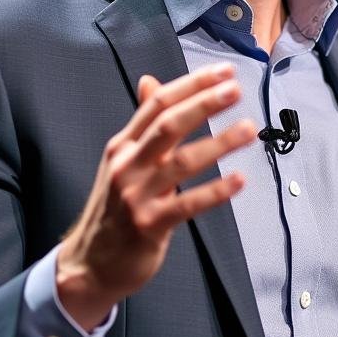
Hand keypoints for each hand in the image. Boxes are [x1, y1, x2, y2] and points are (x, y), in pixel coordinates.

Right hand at [56, 64, 256, 329]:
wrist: (89, 264)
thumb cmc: (114, 210)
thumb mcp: (124, 161)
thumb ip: (143, 125)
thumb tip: (151, 81)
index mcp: (122, 146)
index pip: (156, 105)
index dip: (191, 85)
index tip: (223, 72)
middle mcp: (127, 165)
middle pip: (168, 125)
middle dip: (203, 104)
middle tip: (235, 90)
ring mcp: (136, 196)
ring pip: (181, 162)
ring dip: (218, 143)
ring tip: (248, 129)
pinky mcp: (149, 226)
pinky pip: (187, 204)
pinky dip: (215, 191)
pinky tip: (239, 180)